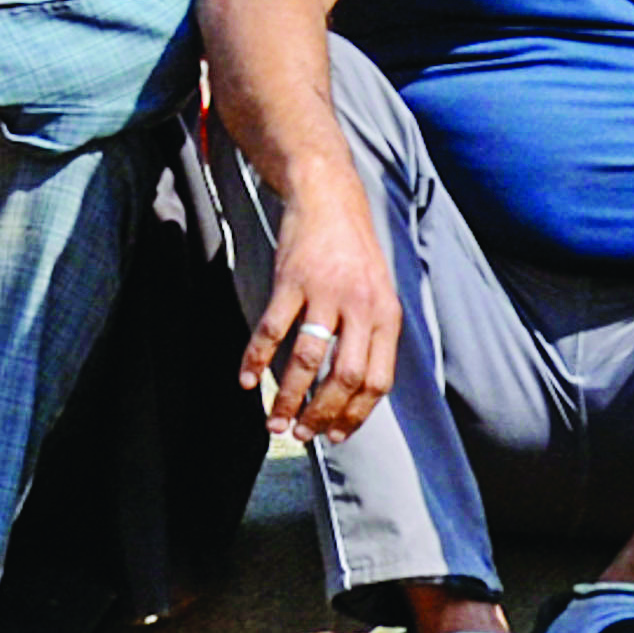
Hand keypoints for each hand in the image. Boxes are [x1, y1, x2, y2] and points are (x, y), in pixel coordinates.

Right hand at [240, 177, 399, 440]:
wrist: (328, 197)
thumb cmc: (353, 251)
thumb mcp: (379, 292)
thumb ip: (372, 335)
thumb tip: (357, 391)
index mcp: (386, 315)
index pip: (378, 381)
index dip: (356, 415)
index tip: (337, 436)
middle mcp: (360, 307)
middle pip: (344, 377)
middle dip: (321, 415)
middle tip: (303, 434)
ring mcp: (325, 292)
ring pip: (307, 359)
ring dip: (289, 397)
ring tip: (276, 422)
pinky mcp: (292, 280)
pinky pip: (272, 329)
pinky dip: (256, 359)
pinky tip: (247, 380)